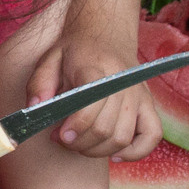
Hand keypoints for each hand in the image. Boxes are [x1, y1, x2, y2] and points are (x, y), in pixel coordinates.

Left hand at [26, 36, 163, 160]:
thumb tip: (35, 108)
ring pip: (122, 137)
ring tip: (80, 143)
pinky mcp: (149, 104)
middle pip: (105, 128)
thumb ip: (39, 83)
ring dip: (98, 150)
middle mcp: (123, 83)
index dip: (74, 127)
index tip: (59, 135)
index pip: (90, 106)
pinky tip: (113, 154)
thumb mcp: (50, 60)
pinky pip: (152, 137)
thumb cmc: (74, 52)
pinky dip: (135, 152)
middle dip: (79, 143)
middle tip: (63, 138)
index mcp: (96, 69)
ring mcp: (139, 95)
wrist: (106, 34)